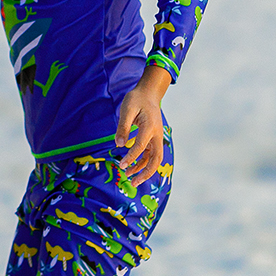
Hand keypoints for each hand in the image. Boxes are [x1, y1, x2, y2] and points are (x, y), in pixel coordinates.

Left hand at [115, 65, 171, 185]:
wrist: (148, 93)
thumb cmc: (136, 99)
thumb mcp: (127, 109)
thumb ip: (123, 127)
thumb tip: (118, 145)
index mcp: (150, 127)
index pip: (141, 147)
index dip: (131, 157)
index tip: (121, 165)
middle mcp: (157, 135)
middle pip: (156, 159)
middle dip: (146, 173)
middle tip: (133, 182)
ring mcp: (157, 138)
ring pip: (154, 159)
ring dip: (143, 169)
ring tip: (130, 177)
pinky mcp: (153, 139)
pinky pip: (151, 154)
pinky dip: (143, 162)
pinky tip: (133, 167)